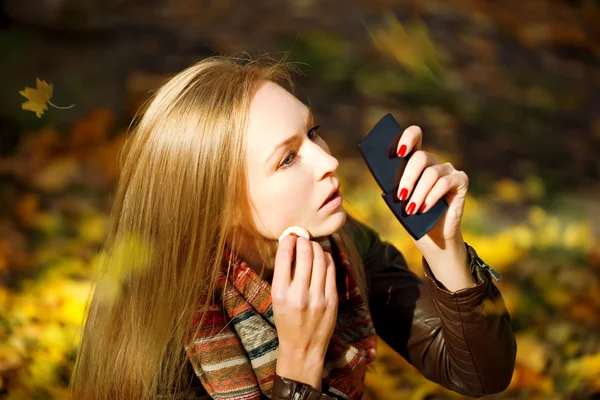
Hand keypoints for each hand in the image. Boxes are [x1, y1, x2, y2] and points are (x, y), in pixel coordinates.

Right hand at [272, 234, 337, 388]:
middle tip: (302, 237)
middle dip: (304, 241)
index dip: (288, 241)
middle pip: (304, 254)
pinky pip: (331, 271)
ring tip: (312, 245)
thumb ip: (284, 275)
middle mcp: (298, 294)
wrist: (302, 347)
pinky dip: (327, 259)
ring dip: (316, 247)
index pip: (283, 257)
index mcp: (280, 293)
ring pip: (320, 260)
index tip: (290, 236)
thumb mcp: (277, 299)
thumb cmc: (286, 320)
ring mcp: (317, 298)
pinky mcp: (331, 300)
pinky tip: (323, 256)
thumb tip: (291, 247)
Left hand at [395, 125, 468, 247]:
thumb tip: (383, 173)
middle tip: (400, 196)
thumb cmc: (412, 215)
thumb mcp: (399, 198)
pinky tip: (424, 208)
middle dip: (408, 177)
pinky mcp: (461, 180)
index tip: (398, 152)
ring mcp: (448, 170)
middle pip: (420, 157)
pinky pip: (445, 183)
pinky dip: (432, 196)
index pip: (415, 136)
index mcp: (415, 160)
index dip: (407, 138)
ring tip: (410, 210)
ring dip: (418, 193)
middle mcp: (433, 162)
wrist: (431, 236)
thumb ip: (393, 182)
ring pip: (431, 173)